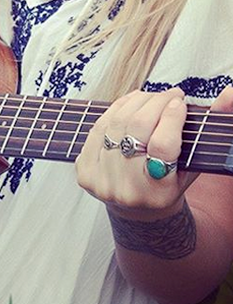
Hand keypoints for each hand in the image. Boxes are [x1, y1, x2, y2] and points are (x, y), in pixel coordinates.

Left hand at [76, 86, 232, 221]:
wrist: (137, 209)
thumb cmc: (168, 184)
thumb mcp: (193, 164)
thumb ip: (208, 131)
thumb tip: (229, 94)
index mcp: (158, 192)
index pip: (162, 145)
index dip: (172, 117)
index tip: (180, 102)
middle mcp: (127, 189)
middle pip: (136, 128)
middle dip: (155, 102)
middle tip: (169, 95)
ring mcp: (101, 181)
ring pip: (115, 124)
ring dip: (135, 102)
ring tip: (151, 96)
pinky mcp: (85, 171)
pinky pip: (97, 129)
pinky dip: (114, 111)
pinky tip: (129, 104)